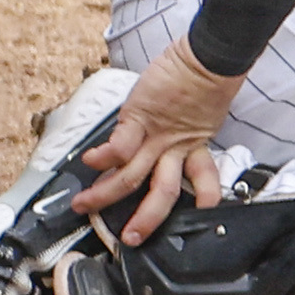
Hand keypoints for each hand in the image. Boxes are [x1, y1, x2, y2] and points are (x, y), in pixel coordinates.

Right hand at [70, 40, 240, 245]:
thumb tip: (174, 134)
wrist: (209, 55)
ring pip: (131, 176)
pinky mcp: (140, 118)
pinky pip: (119, 145)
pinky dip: (103, 156)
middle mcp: (176, 148)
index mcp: (195, 146)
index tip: (198, 214)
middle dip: (144, 219)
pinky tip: (88, 162)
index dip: (201, 200)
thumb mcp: (202, 111)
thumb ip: (188, 128)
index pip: (200, 181)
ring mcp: (157, 136)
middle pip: (162, 192)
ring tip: (84, 206)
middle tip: (129, 239)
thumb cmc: (205, 77)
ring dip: (105, 194)